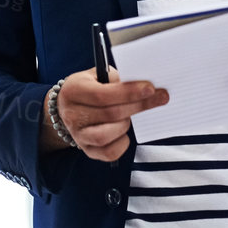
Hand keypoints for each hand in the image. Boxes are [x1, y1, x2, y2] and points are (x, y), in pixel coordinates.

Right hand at [51, 66, 166, 161]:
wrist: (67, 107)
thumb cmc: (89, 88)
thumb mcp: (97, 75)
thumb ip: (116, 79)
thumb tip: (144, 87)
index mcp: (74, 91)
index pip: (103, 95)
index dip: (129, 92)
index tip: (150, 88)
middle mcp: (72, 115)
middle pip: (111, 114)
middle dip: (139, 106)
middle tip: (161, 98)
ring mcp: (78, 135)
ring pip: (108, 135)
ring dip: (126, 124)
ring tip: (130, 115)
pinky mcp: (87, 150)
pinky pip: (110, 152)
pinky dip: (123, 143)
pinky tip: (124, 132)